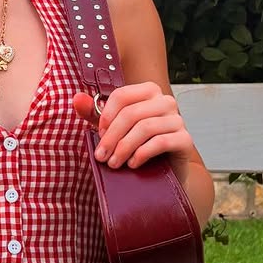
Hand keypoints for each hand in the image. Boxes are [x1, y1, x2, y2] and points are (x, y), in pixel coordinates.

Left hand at [73, 81, 192, 172]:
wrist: (165, 170)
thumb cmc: (137, 145)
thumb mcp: (113, 128)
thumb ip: (94, 113)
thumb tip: (76, 99)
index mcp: (149, 91)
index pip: (122, 95)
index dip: (106, 116)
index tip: (98, 134)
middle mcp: (166, 101)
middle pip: (131, 113)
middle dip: (112, 137)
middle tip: (101, 156)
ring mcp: (178, 120)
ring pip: (145, 128)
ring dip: (124, 148)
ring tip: (114, 163)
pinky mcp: (185, 139)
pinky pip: (161, 142)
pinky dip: (142, 154)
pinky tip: (132, 164)